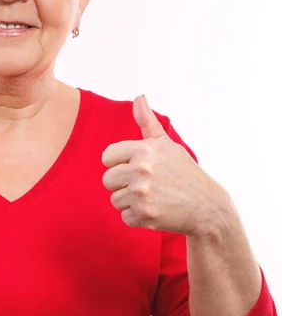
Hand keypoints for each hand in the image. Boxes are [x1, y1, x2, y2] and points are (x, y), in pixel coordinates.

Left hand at [101, 95, 229, 235]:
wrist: (208, 207)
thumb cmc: (183, 173)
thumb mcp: (167, 145)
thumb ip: (148, 122)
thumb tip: (139, 97)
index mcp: (144, 149)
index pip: (107, 157)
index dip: (119, 164)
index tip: (137, 168)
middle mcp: (142, 169)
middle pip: (107, 180)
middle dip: (123, 185)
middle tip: (148, 186)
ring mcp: (142, 193)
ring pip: (115, 200)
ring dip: (131, 202)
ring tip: (155, 198)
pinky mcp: (145, 214)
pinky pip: (124, 217)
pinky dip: (138, 218)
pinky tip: (157, 211)